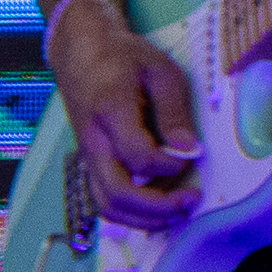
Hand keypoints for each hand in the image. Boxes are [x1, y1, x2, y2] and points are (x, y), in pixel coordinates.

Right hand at [49, 0, 204, 228]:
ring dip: (143, 218)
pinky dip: (130, 213)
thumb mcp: (159, 70)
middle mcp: (94, 140)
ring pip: (107, 205)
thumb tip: (189, 150)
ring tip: (176, 212)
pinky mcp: (90, 162)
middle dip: (157, 207)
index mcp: (111, 111)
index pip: (138, 156)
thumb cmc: (123, 57)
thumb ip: (174, 111)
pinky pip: (104, 200)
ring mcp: (88, 155)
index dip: (168, 165)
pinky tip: (156, 207)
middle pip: (117, 193)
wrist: (81, 53)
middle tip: (189, 201)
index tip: (190, 157)